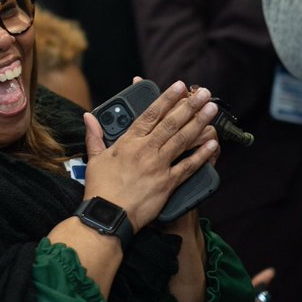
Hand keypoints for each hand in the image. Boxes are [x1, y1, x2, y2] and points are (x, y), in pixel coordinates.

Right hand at [83, 82, 218, 232]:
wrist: (108, 214)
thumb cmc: (100, 188)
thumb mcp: (94, 158)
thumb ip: (95, 135)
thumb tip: (88, 117)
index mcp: (128, 142)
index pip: (150, 114)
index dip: (167, 98)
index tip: (179, 86)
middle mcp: (145, 150)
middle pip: (171, 123)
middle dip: (190, 105)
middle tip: (204, 93)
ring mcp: (158, 166)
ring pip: (183, 139)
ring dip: (200, 123)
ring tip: (212, 110)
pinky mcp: (167, 183)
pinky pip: (188, 166)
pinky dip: (202, 155)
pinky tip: (212, 143)